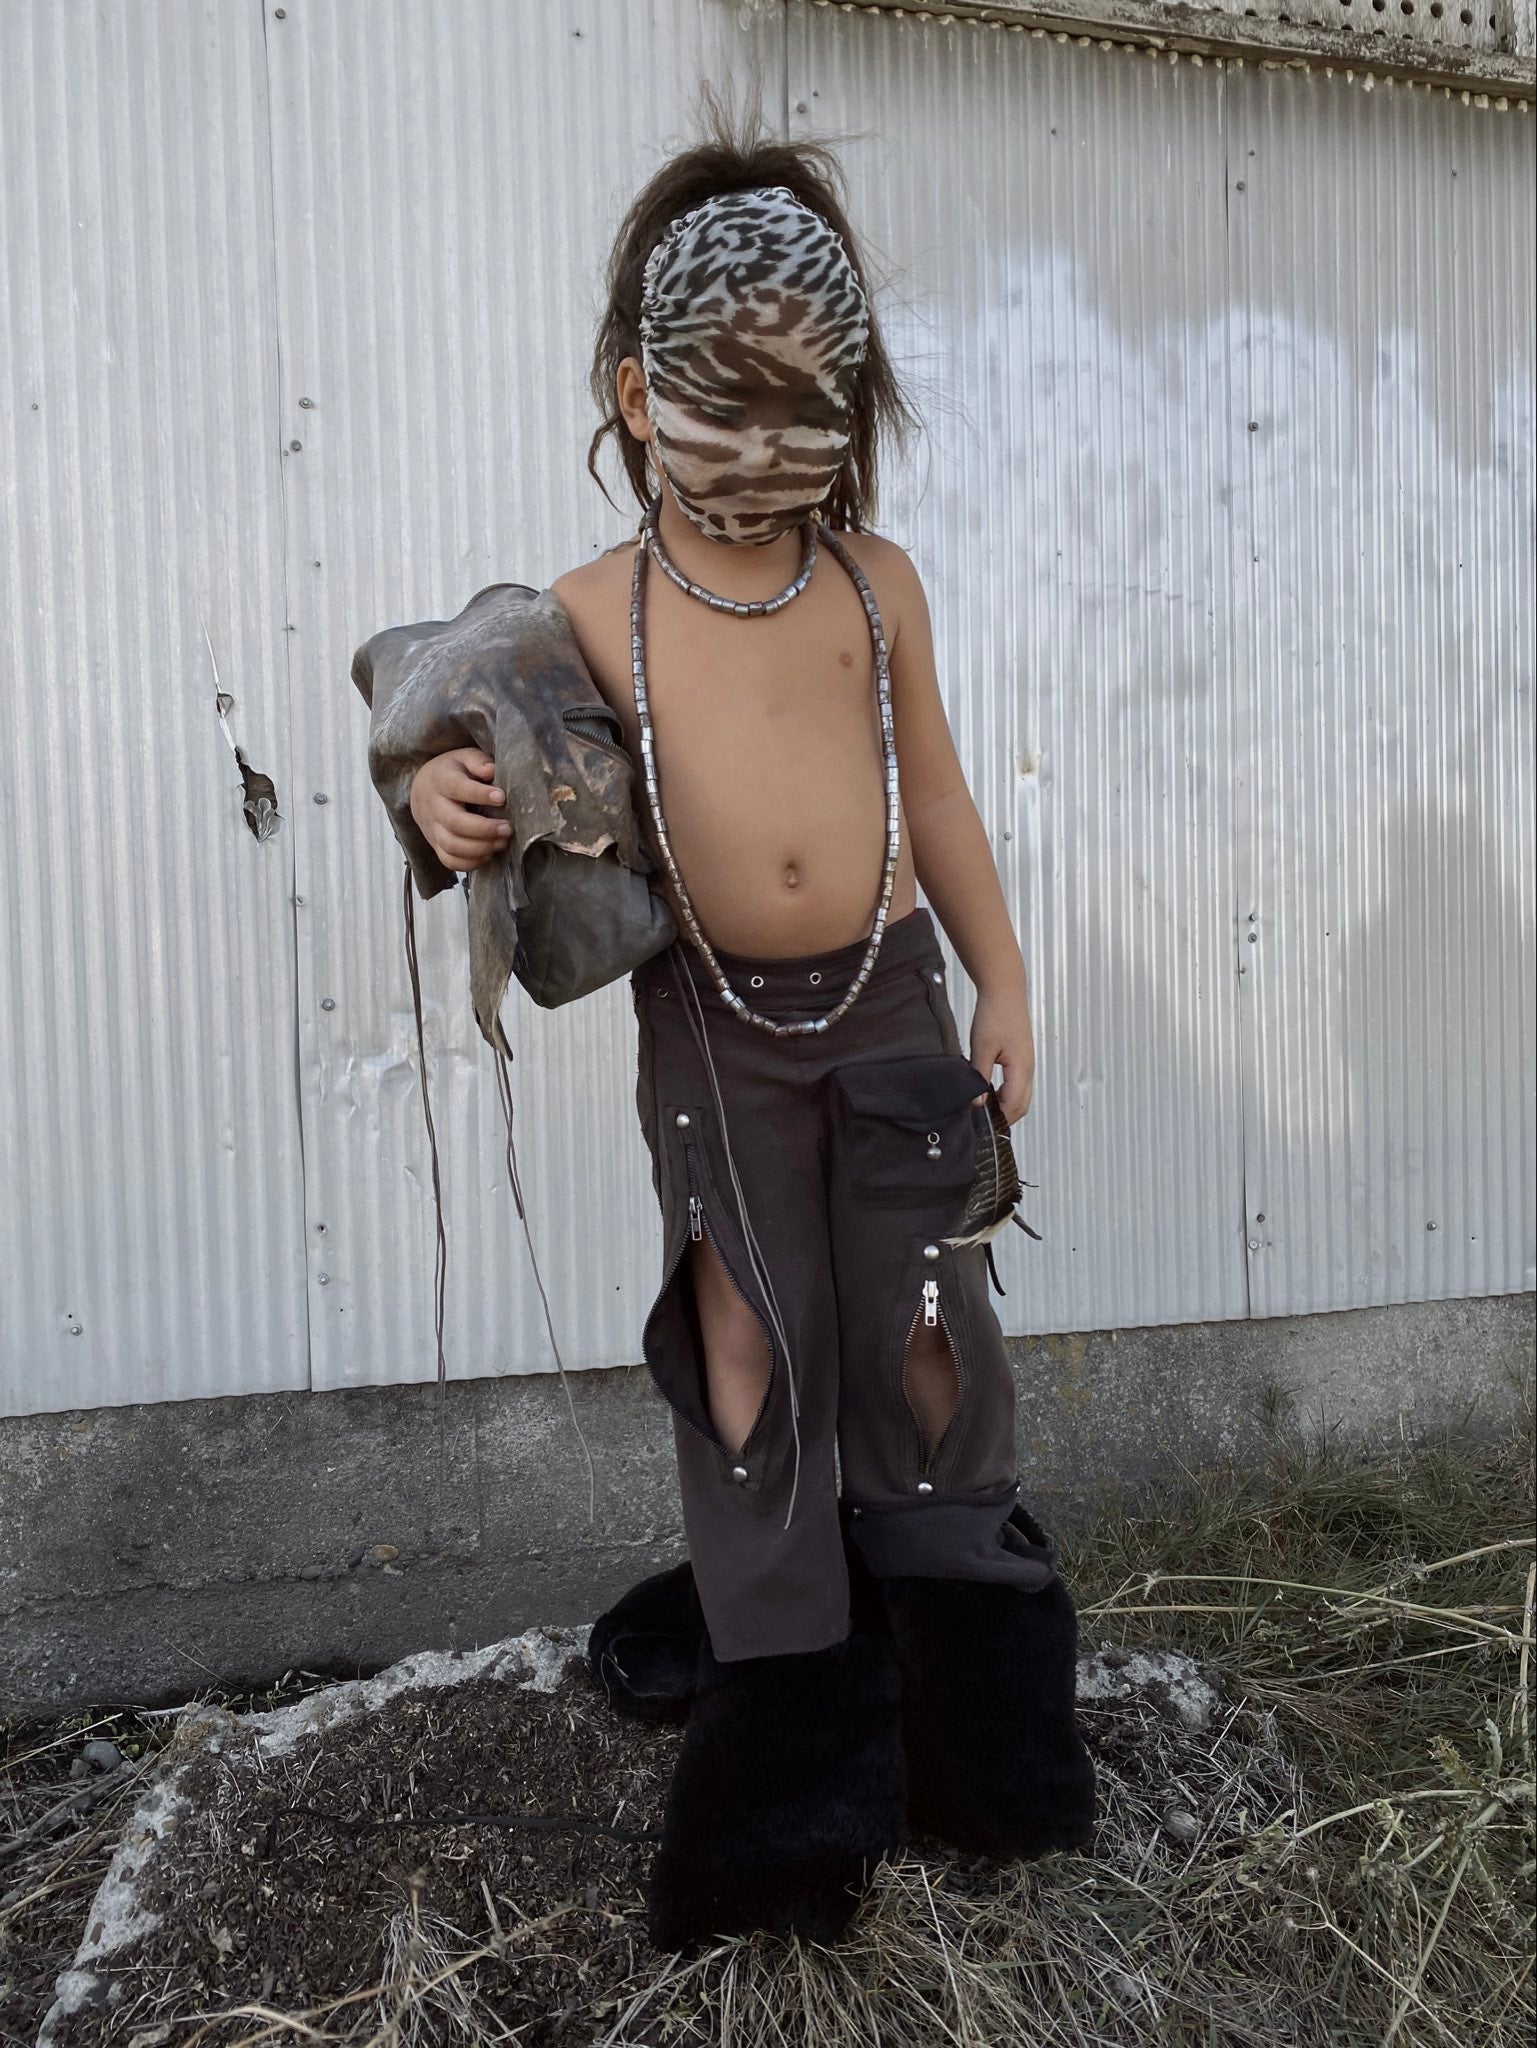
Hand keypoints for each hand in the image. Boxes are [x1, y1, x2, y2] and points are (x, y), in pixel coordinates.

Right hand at [408, 747, 511, 871]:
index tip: (502, 797)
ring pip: (452, 845)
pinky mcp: (435, 845)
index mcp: (441, 780)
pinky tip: (488, 854)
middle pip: (454, 822)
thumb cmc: (453, 772)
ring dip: (480, 848)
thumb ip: (478, 761)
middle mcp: (433, 806)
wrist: (423, 790)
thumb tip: (491, 770)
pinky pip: (449, 861)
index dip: (479, 794)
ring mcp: (432, 829)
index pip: (456, 788)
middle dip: (484, 829)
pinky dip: (470, 863)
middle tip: (508, 828)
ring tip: (502, 842)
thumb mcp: (464, 758)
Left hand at [968, 981, 1035, 1123]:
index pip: (1014, 1106)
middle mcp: (1028, 1069)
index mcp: (1021, 1068)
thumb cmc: (994, 1014)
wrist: (1004, 990)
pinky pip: (1019, 1085)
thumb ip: (979, 1077)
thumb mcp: (981, 1047)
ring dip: (1006, 1107)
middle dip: (1004, 1118)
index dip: (998, 1119)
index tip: (980, 1125)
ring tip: (984, 1111)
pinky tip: (989, 1093)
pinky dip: (1007, 1095)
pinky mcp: (1022, 1058)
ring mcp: (1027, 1064)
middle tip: (982, 1124)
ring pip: (1022, 1096)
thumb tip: (977, 1103)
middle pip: (1022, 1106)